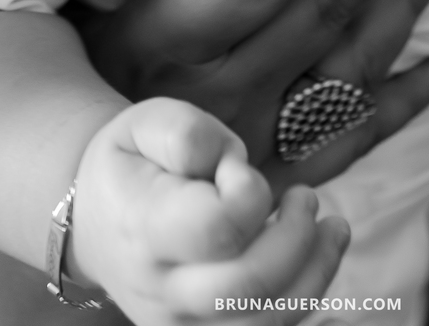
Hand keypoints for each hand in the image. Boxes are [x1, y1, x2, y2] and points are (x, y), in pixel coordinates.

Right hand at [70, 99, 346, 322]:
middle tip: (304, 196)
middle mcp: (163, 290)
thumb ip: (188, 132)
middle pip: (247, 288)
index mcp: (144, 229)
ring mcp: (183, 325)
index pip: (216, 229)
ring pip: (265, 323)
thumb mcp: (146, 122)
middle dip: (296, 239)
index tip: (237, 167)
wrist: (95, 222)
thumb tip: (231, 167)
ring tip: (332, 227)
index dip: (247, 194)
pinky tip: (316, 259)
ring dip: (316, 274)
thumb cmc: (131, 164)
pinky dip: (304, 299)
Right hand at [74, 0, 428, 194]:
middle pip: (322, 7)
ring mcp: (257, 145)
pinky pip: (361, 137)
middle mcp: (219, 96)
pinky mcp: (283, 181)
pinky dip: (414, 97)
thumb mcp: (93, 4)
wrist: (81, 195)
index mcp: (166, 41)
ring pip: (352, 67)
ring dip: (409, 1)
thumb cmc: (81, 69)